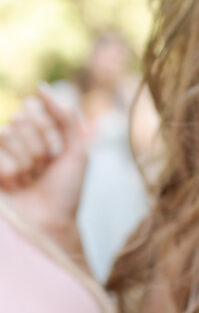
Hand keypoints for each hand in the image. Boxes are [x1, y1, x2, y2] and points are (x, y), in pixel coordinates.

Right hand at [0, 84, 87, 231]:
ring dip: (24, 161)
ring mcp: (1, 153)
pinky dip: (8, 169)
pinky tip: (14, 185)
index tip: (56, 157)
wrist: (51, 225)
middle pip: (20, 119)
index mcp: (38, 133)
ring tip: (28, 180)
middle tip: (42, 172)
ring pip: (6, 132)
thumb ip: (65, 116)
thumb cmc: (66, 192)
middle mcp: (17, 140)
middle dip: (38, 148)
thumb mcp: (77, 152)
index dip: (49, 132)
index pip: (33, 107)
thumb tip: (40, 87)